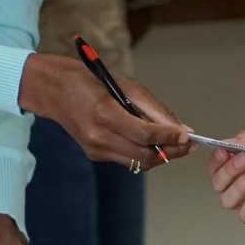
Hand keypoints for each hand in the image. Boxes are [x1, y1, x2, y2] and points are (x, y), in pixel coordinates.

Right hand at [18, 54, 190, 170]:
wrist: (55, 90)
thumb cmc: (92, 81)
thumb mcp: (127, 86)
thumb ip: (155, 110)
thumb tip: (181, 129)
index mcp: (105, 114)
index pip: (145, 134)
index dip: (169, 137)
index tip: (189, 136)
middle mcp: (98, 137)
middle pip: (144, 156)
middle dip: (171, 152)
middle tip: (189, 145)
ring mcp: (94, 149)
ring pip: (137, 162)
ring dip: (160, 156)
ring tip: (176, 144)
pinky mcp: (94, 154)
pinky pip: (126, 159)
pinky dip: (143, 153)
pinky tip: (153, 143)